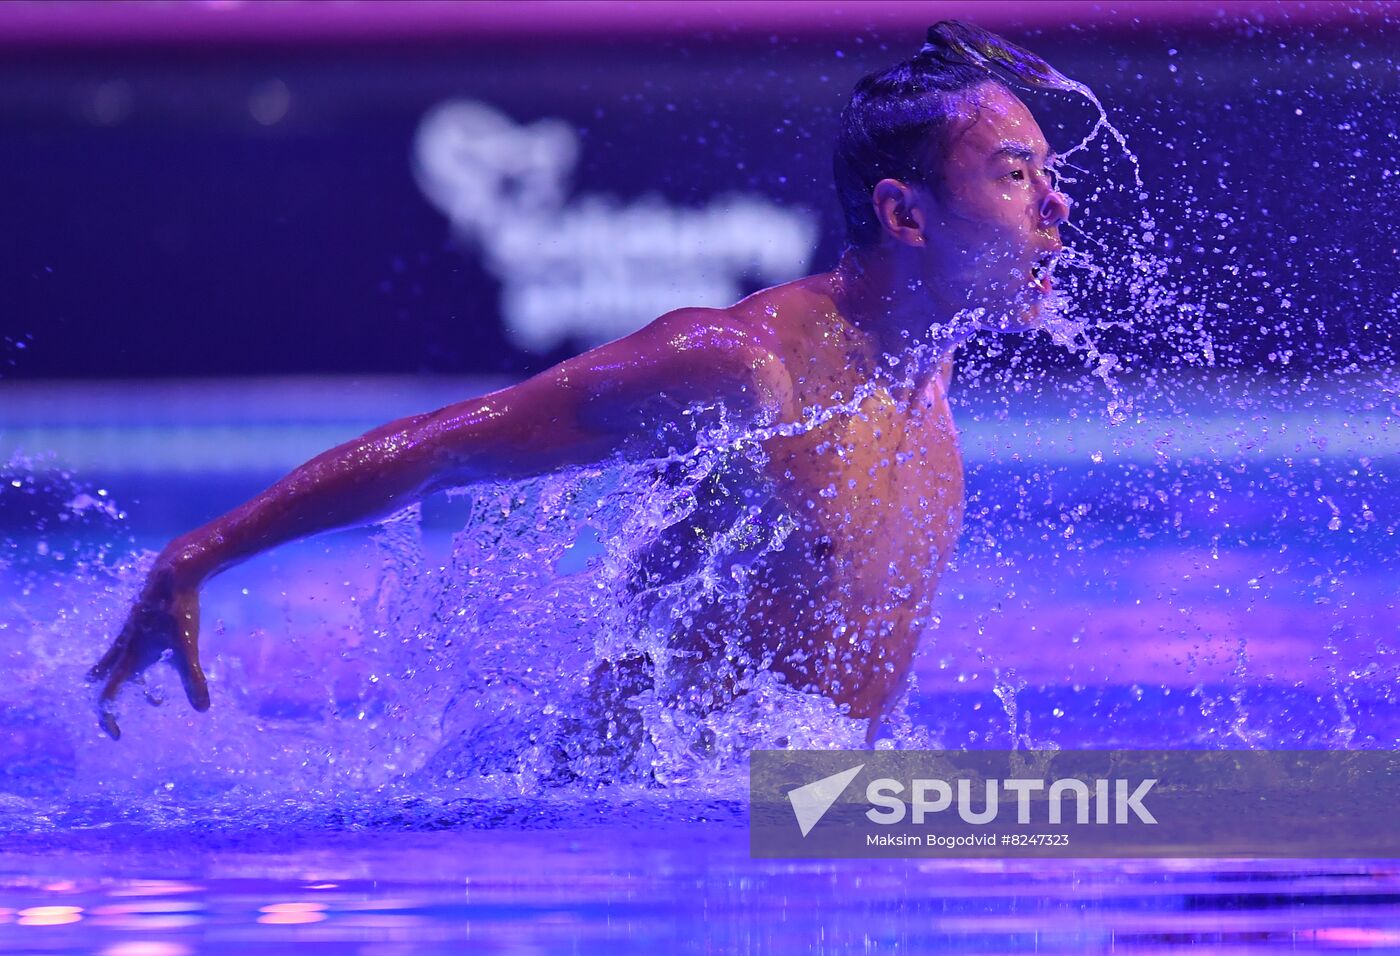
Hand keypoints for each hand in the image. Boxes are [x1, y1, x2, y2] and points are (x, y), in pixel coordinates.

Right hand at [87, 560, 209, 739]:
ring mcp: (133, 634)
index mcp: (128, 657)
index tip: (117, 734)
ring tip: (153, 698)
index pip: (108, 694)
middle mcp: (125, 647)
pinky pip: (138, 650)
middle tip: (115, 714)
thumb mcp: (187, 648)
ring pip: (125, 665)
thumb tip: (202, 710)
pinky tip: (163, 661)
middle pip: (109, 680)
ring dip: (135, 684)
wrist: (174, 573)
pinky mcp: (145, 623)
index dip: (107, 717)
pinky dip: (146, 665)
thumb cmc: (177, 611)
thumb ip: (193, 679)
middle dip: (112, 699)